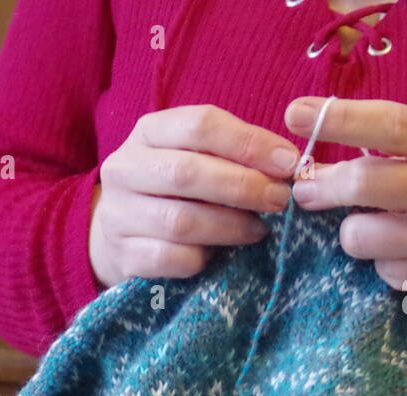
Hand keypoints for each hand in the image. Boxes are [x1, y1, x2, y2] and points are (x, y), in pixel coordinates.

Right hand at [89, 105, 301, 287]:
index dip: (249, 142)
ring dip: (230, 227)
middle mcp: (124, 169)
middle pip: (187, 173)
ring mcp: (118, 215)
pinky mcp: (122, 255)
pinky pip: (169, 259)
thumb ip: (234, 153)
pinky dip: (201, 259)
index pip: (200, 125)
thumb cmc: (174, 189)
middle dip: (243, 187)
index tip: (288, 162)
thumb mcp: (196, 157)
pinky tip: (218, 255)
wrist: (120, 231)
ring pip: (180, 221)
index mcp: (148, 132)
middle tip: (279, 200)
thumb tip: (287, 164)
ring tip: (258, 229)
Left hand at [284, 97, 406, 304]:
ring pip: (360, 238)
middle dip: (323, 187)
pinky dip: (384, 263)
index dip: (337, 119)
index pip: (390, 125)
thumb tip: (330, 151)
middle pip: (363, 185)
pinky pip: (383, 273)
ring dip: (355, 233)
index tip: (296, 114)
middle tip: (308, 189)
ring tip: (379, 226)